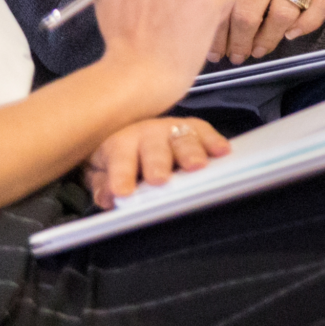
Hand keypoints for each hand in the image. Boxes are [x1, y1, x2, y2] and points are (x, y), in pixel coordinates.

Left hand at [83, 115, 230, 210]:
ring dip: (190, 152)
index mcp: (120, 144)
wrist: (129, 131)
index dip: (121, 175)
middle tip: (160, 179)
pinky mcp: (192, 127)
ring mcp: (171, 129)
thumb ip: (103, 186)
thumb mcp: (101, 172)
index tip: (123, 193)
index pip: (119, 159)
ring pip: (181, 138)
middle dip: (157, 163)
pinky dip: (214, 140)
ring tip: (197, 166)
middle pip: (153, 148)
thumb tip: (109, 198)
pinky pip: (204, 131)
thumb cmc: (118, 157)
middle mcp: (147, 133)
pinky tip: (222, 151)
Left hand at [210, 0, 324, 63]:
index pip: (221, 2)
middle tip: (236, 56)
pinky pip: (320, 3)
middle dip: (240, 43)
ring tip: (258, 50)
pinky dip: (306, 24)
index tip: (213, 50)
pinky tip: (291, 34)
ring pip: (282, 14)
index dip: (216, 33)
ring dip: (269, 40)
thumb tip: (186, 10)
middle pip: (249, 14)